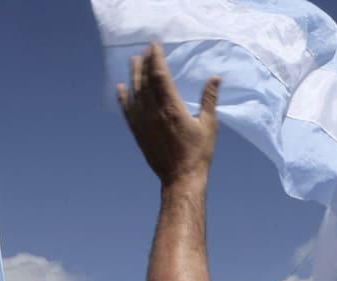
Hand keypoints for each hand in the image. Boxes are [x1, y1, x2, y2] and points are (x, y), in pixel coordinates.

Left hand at [117, 42, 220, 186]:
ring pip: (136, 92)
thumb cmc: (198, 153)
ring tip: (134, 60)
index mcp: (172, 108)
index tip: (155, 45)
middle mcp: (154, 112)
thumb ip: (209, 100)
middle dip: (146, 62)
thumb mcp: (209, 125)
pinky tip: (121, 87)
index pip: (161, 75)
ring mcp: (144, 122)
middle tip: (146, 49)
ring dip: (135, 75)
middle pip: (146, 80)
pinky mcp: (138, 132)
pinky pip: (128, 110)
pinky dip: (123, 98)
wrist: (181, 178)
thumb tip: (215, 78)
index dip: (156, 58)